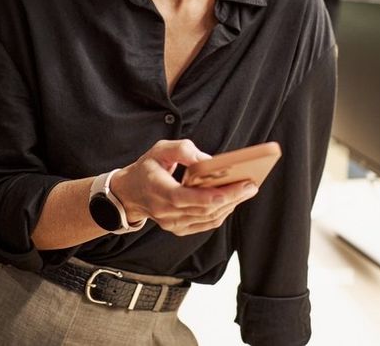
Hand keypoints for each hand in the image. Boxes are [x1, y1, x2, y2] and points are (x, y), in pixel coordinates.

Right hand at [110, 139, 258, 235]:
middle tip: (251, 184)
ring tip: (246, 190)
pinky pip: (205, 224)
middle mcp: (165, 212)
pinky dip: (221, 213)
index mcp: (159, 190)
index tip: (239, 185)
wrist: (129, 193)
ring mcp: (171, 223)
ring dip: (230, 205)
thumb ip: (182, 150)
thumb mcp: (159, 149)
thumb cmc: (147, 168)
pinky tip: (232, 200)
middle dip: (231, 197)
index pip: (189, 198)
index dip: (216, 194)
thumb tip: (207, 161)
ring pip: (207, 218)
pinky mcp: (178, 228)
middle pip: (204, 209)